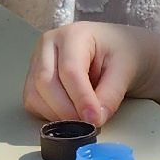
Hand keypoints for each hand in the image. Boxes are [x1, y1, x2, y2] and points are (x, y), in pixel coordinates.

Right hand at [23, 22, 159, 126]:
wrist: (120, 51)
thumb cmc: (123, 53)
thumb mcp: (125, 69)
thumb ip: (111, 94)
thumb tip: (94, 120)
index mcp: (73, 35)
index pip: (70, 70)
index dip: (81, 98)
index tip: (95, 119)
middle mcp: (48, 45)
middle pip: (45, 82)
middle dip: (66, 110)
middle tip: (89, 124)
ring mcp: (38, 61)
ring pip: (35, 95)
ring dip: (57, 115)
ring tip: (83, 120)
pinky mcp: (34, 79)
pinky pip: (33, 103)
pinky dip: (50, 115)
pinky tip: (71, 115)